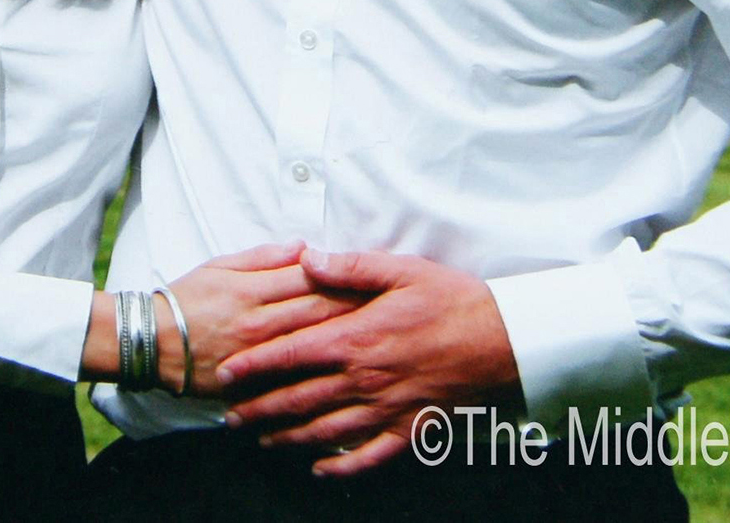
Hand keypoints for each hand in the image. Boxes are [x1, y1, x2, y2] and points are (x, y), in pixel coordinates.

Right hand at [161, 242, 361, 397]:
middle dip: (358, 309)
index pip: (309, 279)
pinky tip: (348, 378)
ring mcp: (258, 357)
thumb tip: (304, 247)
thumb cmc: (187, 298)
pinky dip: (321, 380)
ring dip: (347, 342)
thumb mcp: (220, 265)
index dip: (344, 276)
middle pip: (318, 313)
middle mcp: (260, 323)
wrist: (152, 342)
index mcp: (253, 290)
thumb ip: (263, 257)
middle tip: (392, 307)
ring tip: (381, 339)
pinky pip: (293, 382)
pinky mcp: (252, 384)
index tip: (374, 276)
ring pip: (312, 349)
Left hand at [217, 249, 520, 476]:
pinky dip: (343, 467)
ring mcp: (386, 408)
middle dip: (261, 409)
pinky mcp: (410, 428)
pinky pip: (370, 456)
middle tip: (231, 416)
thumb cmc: (451, 299)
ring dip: (290, 437)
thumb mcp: (399, 270)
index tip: (228, 374)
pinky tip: (322, 470)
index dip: (256, 366)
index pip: (292, 355)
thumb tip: (306, 259)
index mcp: (357, 338)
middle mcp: (365, 378)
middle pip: (300, 399)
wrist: (501, 339)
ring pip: (326, 431)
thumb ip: (348, 267)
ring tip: (263, 439)